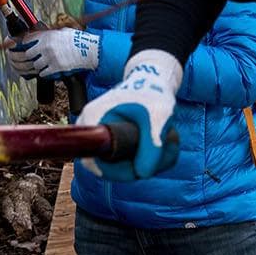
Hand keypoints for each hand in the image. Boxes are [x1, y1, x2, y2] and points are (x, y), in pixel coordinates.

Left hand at [7, 28, 99, 78]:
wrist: (88, 50)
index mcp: (47, 36)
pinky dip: (44, 73)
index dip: (26, 43)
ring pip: (35, 65)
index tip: (26, 46)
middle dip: (31, 57)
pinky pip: (43, 73)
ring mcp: (50, 58)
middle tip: (35, 58)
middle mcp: (46, 46)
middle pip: (28, 54)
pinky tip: (48, 70)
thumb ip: (50, 34)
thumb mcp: (62, 31)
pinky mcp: (56, 67)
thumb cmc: (77, 40)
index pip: (28, 39)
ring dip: (39, 66)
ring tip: (44, 65)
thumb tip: (42, 34)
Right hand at [78, 50, 181, 180]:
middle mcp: (90, 130)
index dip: (120, 172)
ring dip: (148, 161)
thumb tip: (143, 173)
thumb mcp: (160, 116)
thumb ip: (154, 146)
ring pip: (122, 167)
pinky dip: (147, 158)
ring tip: (165, 141)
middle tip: (164, 147)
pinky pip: (127, 162)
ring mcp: (99, 137)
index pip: (96, 164)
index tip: (143, 164)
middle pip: (110, 169)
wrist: (152, 81)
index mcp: (93, 119)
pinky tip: (159, 143)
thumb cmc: (153, 92)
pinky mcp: (110, 142)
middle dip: (141, 165)